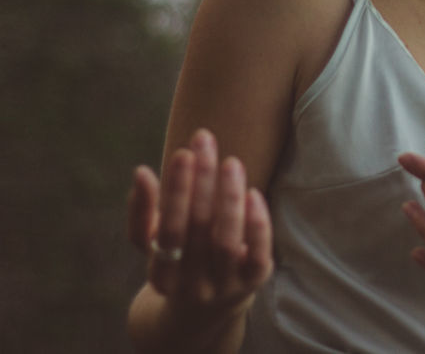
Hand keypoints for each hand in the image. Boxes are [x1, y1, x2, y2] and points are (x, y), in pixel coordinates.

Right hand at [126, 128, 273, 318]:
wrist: (206, 307)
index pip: (167, 231)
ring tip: (231, 162)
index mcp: (162, 275)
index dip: (175, 192)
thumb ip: (142, 211)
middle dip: (202, 182)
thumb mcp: (154, 243)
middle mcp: (191, 286)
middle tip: (206, 143)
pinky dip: (257, 225)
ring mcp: (224, 287)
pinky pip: (258, 255)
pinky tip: (254, 193)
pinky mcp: (253, 283)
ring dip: (230, 198)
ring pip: (227, 241)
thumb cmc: (178, 259)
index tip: (183, 153)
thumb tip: (140, 172)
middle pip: (197, 230)